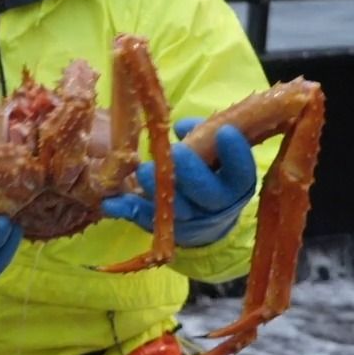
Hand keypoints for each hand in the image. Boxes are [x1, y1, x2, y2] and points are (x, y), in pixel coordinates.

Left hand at [100, 120, 257, 247]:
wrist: (208, 219)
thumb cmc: (211, 172)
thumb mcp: (215, 154)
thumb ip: (203, 135)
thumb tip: (182, 125)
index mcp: (237, 184)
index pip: (242, 171)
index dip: (236, 154)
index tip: (225, 132)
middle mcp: (217, 205)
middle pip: (207, 192)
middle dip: (191, 172)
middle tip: (176, 152)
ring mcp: (190, 221)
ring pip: (176, 209)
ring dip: (156, 189)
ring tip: (142, 171)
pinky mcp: (164, 228)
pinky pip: (144, 219)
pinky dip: (127, 209)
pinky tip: (111, 203)